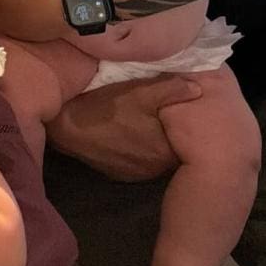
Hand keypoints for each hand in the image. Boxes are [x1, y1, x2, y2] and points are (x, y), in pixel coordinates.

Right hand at [45, 73, 201, 180]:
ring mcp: (136, 175)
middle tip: (168, 116)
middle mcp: (154, 170)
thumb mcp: (140, 92)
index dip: (188, 127)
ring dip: (154, 144)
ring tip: (149, 125)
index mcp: (164, 152)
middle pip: (172, 151)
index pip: (189, 143)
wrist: (67, 127)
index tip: (187, 113)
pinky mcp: (120, 175)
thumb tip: (198, 89)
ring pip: (155, 157)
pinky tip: (130, 135)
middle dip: (172, 135)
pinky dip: (138, 150)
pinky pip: (138, 162)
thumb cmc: (107, 108)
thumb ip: (172, 90)